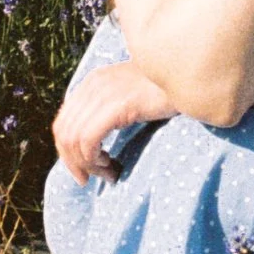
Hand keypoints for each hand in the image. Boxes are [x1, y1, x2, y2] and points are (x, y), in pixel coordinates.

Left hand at [53, 60, 177, 183]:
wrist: (191, 74)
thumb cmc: (167, 90)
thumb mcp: (130, 95)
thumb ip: (109, 109)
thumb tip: (93, 144)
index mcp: (92, 82)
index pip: (62, 122)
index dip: (67, 152)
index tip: (83, 171)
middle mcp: (93, 85)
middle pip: (63, 132)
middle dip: (73, 162)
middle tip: (89, 179)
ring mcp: (104, 93)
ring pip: (74, 139)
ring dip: (87, 164)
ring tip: (108, 172)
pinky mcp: (118, 106)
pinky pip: (89, 139)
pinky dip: (94, 159)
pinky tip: (111, 164)